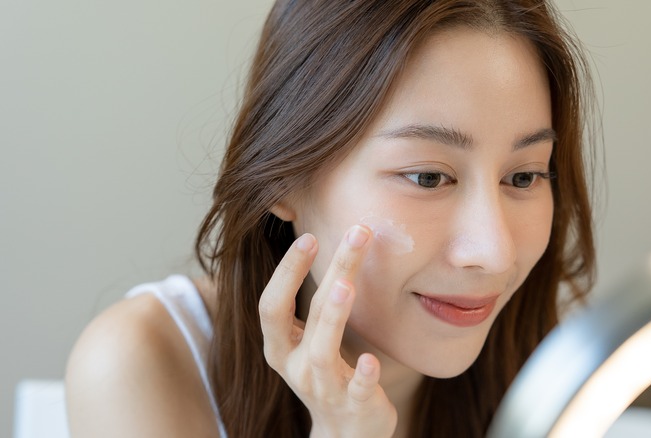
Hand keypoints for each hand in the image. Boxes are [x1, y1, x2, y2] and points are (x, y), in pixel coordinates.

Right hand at [258, 225, 397, 437]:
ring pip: (321, 352)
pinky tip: (370, 360)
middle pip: (306, 315)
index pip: (272, 305)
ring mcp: (323, 388)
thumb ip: (315, 303)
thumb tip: (328, 243)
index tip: (310, 237)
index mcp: (281, 347)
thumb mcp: (310, 340)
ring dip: (332, 317)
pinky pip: (355, 390)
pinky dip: (361, 374)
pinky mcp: (354, 405)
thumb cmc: (327, 374)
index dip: (287, 272)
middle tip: (355, 233)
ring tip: (345, 285)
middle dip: (329, 271)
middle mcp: (295, 366)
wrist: (344, 435)